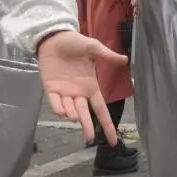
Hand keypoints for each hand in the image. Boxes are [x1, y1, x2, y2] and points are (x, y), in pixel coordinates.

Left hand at [37, 30, 126, 144]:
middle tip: (90, 139)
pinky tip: (62, 110)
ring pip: (70, 110)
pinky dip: (58, 108)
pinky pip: (55, 103)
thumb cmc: (73, 42)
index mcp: (90, 86)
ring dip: (73, 115)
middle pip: (85, 115)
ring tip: (75, 116)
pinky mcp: (51, 89)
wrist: (53, 37)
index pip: (101, 109)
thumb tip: (125, 59)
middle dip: (87, 127)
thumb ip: (107, 56)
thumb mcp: (93, 48)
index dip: (107, 124)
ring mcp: (64, 92)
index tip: (113, 140)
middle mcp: (78, 93)